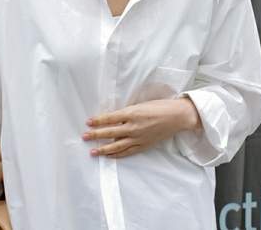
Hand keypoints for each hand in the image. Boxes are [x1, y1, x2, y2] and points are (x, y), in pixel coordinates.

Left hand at [82, 97, 200, 157]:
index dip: (98, 121)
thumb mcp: (141, 104)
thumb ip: (128, 111)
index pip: (110, 118)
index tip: (88, 122)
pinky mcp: (143, 146)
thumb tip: (114, 117)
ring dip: (103, 149)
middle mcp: (133, 127)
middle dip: (96, 135)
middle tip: (84, 137)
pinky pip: (127, 152)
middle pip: (110, 132)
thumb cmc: (160, 106)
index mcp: (132, 113)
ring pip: (116, 146)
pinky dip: (117, 155)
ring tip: (93, 152)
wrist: (176, 116)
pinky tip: (109, 156)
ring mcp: (138, 138)